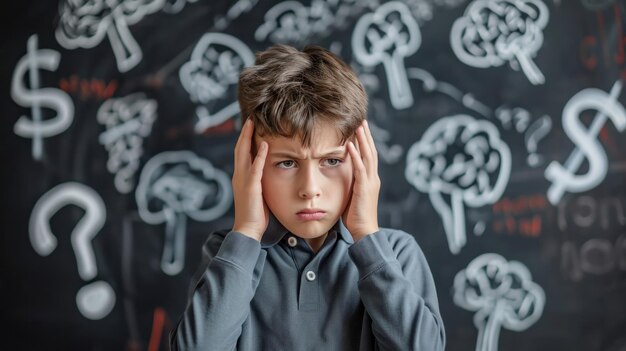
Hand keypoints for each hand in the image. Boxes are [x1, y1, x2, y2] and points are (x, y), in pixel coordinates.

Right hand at [232, 119, 269, 240]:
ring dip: (248, 137)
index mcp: (241, 177)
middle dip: (244, 133)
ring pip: (243, 153)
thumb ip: (260, 181)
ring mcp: (243, 180)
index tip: (250, 127)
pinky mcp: (250, 187)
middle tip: (250, 119)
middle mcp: (239, 175)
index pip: (241, 153)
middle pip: (239, 148)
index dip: (245, 139)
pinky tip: (264, 144)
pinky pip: (255, 168)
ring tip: (252, 124)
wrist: (247, 229)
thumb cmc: (255, 214)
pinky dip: (258, 155)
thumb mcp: (258, 193)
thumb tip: (268, 172)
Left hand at [342, 120, 379, 240]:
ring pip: (368, 156)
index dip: (365, 142)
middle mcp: (373, 179)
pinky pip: (359, 168)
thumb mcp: (352, 197)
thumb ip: (350, 185)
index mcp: (370, 180)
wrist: (364, 232)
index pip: (369, 156)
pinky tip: (349, 145)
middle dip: (366, 136)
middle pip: (371, 152)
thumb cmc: (356, 218)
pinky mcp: (364, 188)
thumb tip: (340, 177)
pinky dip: (355, 155)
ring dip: (362, 140)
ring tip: (358, 126)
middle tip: (362, 121)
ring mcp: (370, 183)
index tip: (360, 129)